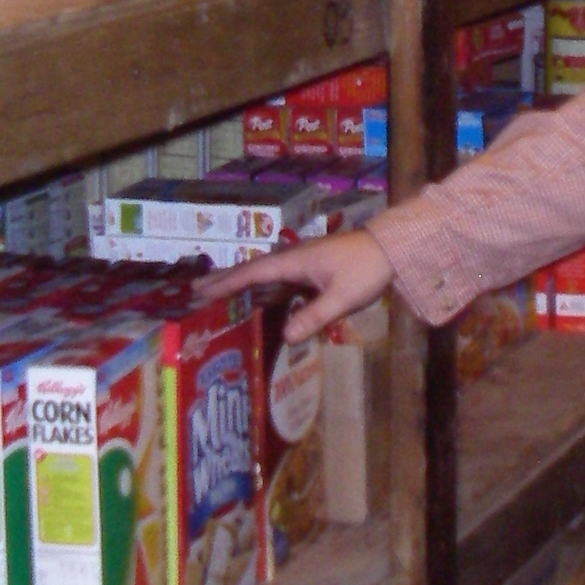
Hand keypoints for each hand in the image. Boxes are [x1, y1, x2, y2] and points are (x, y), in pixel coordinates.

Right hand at [192, 229, 394, 341]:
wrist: (391, 248)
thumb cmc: (366, 270)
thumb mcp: (342, 297)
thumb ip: (315, 316)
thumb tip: (286, 336)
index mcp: (294, 261)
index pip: (252, 272)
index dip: (225, 282)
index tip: (198, 290)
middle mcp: (292, 257)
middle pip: (251, 269)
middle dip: (223, 279)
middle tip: (194, 290)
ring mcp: (301, 260)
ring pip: (263, 271)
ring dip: (239, 280)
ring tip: (215, 292)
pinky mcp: (310, 265)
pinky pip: (276, 275)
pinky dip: (260, 284)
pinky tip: (256, 296)